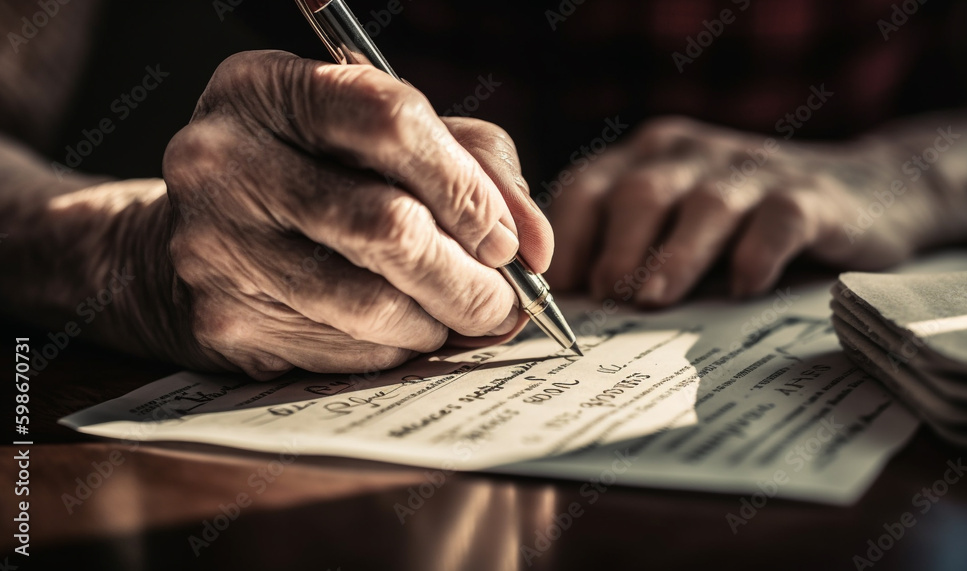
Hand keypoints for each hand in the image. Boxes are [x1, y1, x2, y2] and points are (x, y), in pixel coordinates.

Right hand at [161, 51, 552, 378]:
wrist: (192, 239)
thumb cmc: (312, 175)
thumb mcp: (380, 139)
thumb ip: (470, 165)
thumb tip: (535, 246)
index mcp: (269, 88)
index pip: (390, 122)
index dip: (467, 189)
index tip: (507, 241)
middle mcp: (226, 161)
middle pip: (387, 227)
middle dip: (470, 280)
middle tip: (505, 303)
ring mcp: (215, 246)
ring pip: (371, 304)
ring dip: (438, 322)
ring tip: (454, 316)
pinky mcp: (223, 321)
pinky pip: (344, 351)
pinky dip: (394, 350)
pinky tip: (398, 332)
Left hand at [546, 116, 946, 304]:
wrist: (862, 189)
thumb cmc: (742, 224)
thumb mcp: (677, 223)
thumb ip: (630, 249)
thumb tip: (574, 313)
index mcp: (647, 158)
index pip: (587, 188)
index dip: (565, 238)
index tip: (555, 291)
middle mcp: (692, 155)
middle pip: (640, 192)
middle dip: (616, 245)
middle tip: (605, 295)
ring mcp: (750, 171)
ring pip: (705, 207)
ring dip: (675, 255)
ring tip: (652, 298)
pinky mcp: (809, 196)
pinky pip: (778, 221)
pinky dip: (759, 253)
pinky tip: (745, 286)